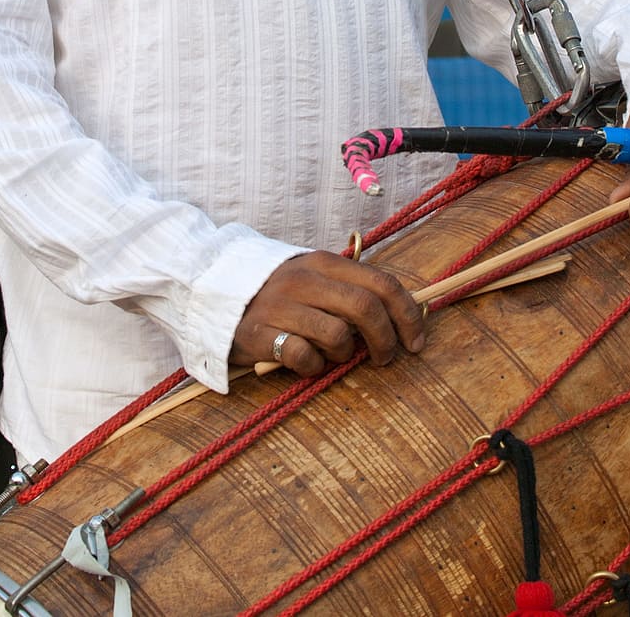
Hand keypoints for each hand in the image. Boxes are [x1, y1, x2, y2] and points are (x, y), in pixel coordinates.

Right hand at [230, 250, 425, 377]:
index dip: (407, 315)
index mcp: (325, 263)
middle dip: (386, 340)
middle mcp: (306, 280)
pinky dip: (313, 367)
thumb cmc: (276, 290)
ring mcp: (282, 306)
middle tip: (384, 359)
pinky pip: (304, 357)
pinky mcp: (260, 333)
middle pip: (366, 309)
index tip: (417, 341)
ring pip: (338, 335)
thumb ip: (350, 288)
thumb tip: (399, 313)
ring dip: (344, 354)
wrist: (213, 288)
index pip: (382, 283)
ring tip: (332, 355)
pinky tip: (305, 362)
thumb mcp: (313, 276)